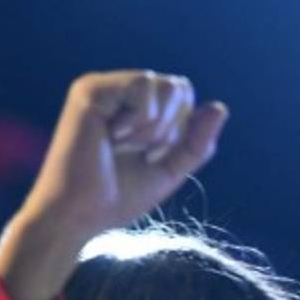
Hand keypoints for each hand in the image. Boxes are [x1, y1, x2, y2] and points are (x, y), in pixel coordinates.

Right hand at [0, 70, 228, 299]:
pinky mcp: (91, 89)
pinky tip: (114, 136)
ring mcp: (103, 88)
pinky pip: (143, 84)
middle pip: (179, 87)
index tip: (152, 157)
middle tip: (139, 152)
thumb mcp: (170, 171)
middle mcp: (119, 92)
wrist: (79, 215)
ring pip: (165, 84)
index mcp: (135, 108)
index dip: (181, 130)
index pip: (183, 98)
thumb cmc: (117, 197)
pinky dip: (141, 118)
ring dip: (156, 126)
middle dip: (172, 129)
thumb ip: (196, 143)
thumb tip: (220, 108)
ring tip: (125, 145)